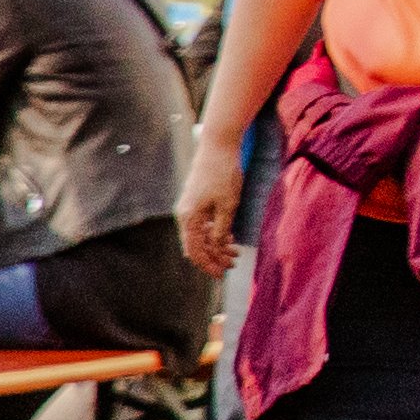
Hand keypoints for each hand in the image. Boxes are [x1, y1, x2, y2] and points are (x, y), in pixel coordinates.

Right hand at [178, 133, 253, 274]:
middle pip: (197, 245)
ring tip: (235, 252)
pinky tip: (229, 237)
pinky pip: (202, 223)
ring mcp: (189, 207)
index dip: (208, 265)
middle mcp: (184, 214)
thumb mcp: (227, 205)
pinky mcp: (196, 200)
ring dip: (216, 245)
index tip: (222, 274)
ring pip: (200, 234)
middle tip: (233, 263)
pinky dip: (214, 232)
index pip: (195, 251)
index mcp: (188, 218)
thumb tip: (216, 248)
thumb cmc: (223, 173)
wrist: (218, 145)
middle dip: (214, 257)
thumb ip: (221, 229)